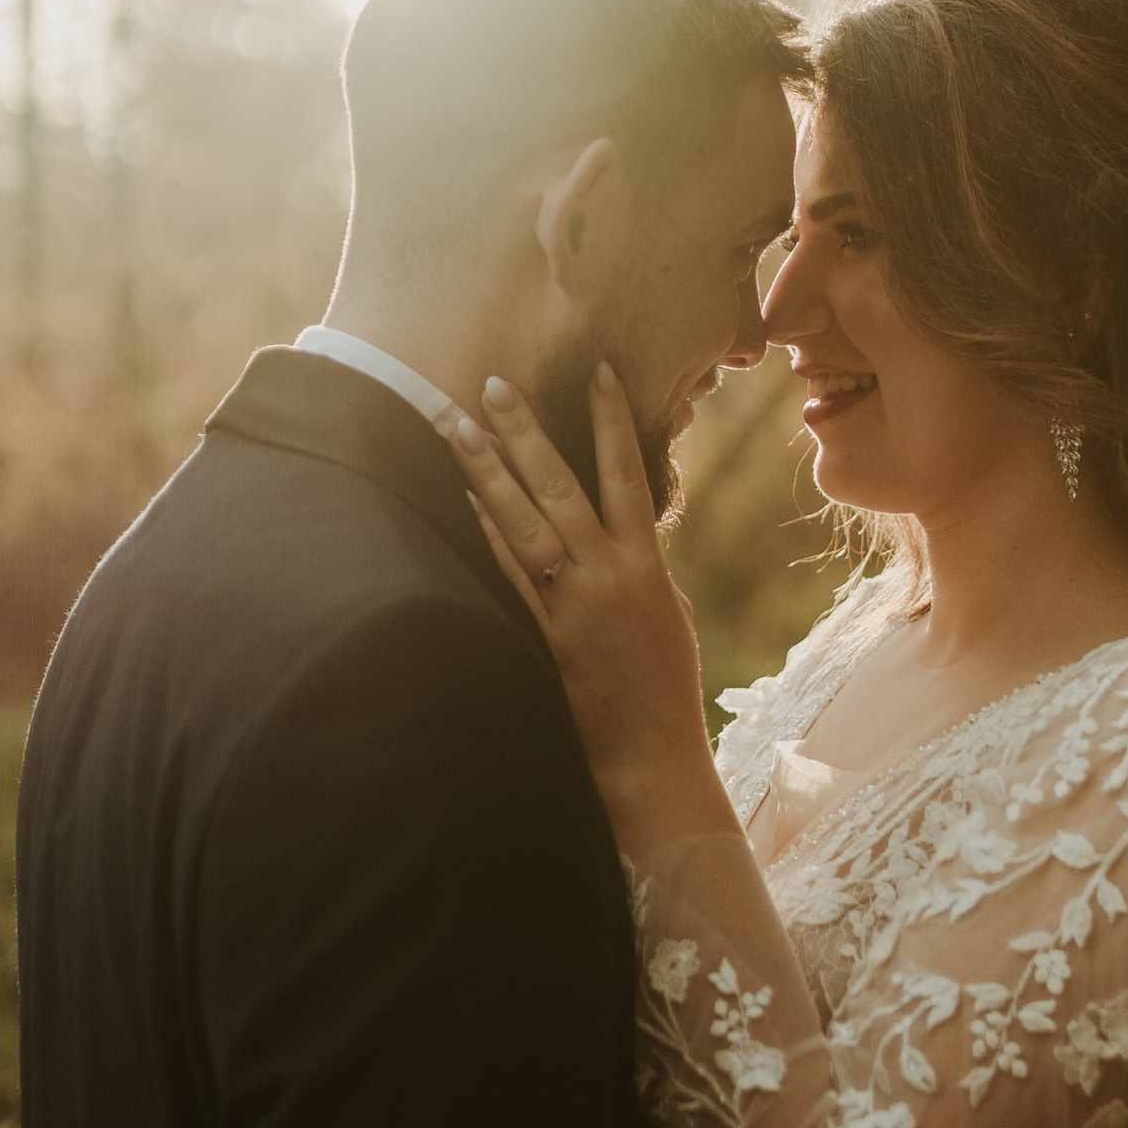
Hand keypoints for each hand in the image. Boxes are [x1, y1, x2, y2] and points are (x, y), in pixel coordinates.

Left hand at [441, 367, 724, 837]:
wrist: (653, 757)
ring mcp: (572, 605)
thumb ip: (641, 564)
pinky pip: (510, 576)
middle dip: (525, 432)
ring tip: (459, 427)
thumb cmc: (664, 685)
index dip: (613, 420)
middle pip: (560, 488)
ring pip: (525, 524)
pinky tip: (465, 500)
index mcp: (647, 563)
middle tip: (494, 383)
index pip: (629, 474)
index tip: (600, 370)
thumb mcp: (668, 612)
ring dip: (488, 472)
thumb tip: (621, 529)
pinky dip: (488, 534)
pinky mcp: (544, 637)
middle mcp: (608, 575)